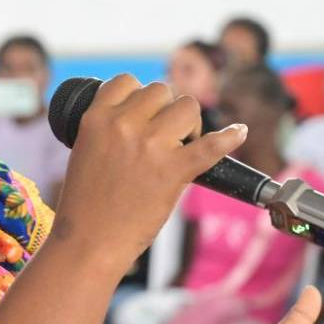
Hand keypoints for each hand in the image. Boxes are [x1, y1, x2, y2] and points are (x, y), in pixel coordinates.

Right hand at [54, 74, 246, 267]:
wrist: (89, 242)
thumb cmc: (84, 204)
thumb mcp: (84, 152)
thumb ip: (107, 130)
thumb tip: (142, 118)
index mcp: (95, 118)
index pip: (125, 81)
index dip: (138, 95)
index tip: (144, 111)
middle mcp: (123, 125)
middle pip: (160, 90)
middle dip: (165, 109)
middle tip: (165, 134)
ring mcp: (150, 146)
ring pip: (186, 106)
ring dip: (189, 122)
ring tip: (183, 144)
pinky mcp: (174, 170)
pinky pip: (212, 144)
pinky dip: (230, 137)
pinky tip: (239, 133)